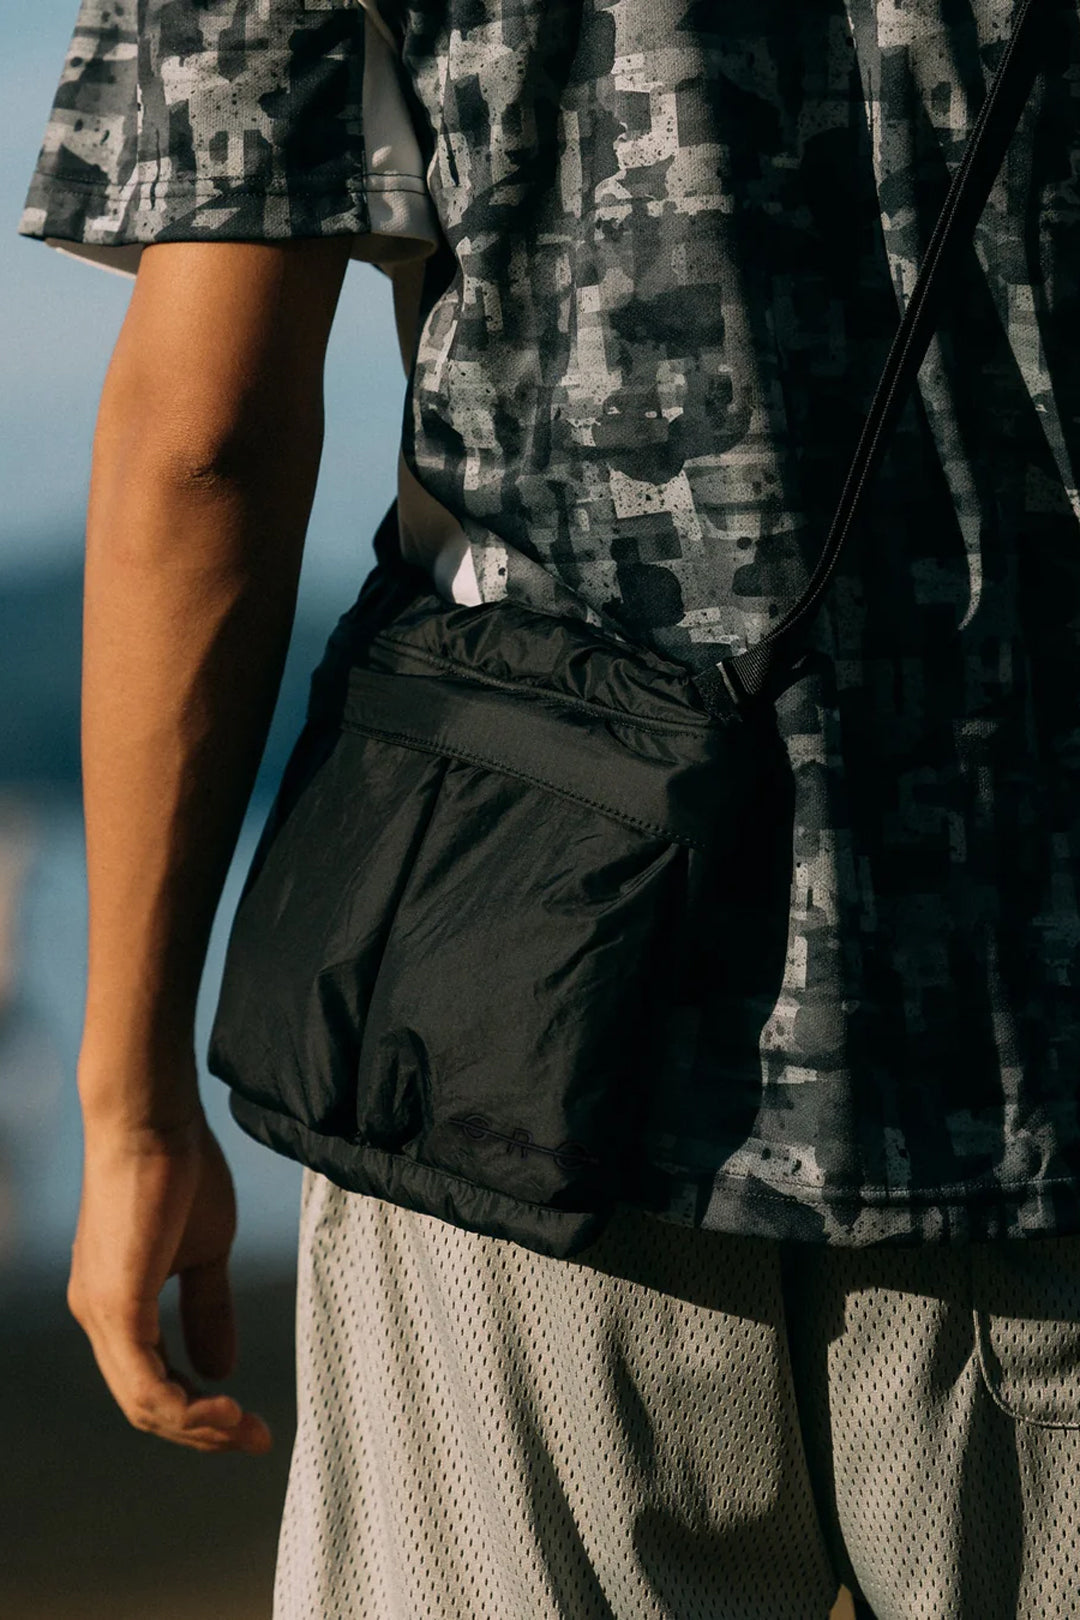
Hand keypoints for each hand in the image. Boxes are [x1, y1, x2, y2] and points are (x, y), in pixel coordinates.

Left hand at [67, 1105, 271, 1454]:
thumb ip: (207, 1309)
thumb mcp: (205, 1252)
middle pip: (145, 1405)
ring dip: (198, 1425)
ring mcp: (101, 1312)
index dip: (201, 1414)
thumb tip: (222, 1369)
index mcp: (116, 1306)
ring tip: (246, 1425)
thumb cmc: (179, 1170)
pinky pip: (143, 1379)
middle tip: (256, 1438)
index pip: (151, 1384)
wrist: (153, 1118)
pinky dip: (182, 1405)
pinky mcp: (116, 1301)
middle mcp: (97, 1316)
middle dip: (204, 1432)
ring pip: (142, 1401)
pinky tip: (223, 1406)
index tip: (252, 1423)